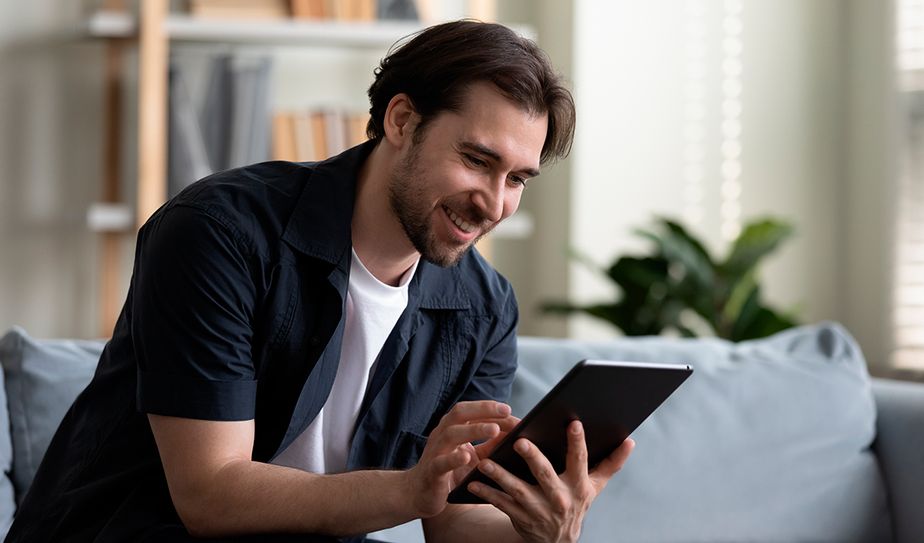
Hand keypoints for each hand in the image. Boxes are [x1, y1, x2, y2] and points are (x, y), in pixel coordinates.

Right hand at [405, 400, 517, 517]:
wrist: (420, 494)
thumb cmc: (449, 472)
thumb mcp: (472, 456)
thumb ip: (488, 445)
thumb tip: (515, 435)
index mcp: (451, 428)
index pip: (469, 411)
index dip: (488, 407)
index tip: (507, 409)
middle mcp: (442, 435)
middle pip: (459, 414)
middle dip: (483, 410)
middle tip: (505, 411)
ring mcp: (435, 452)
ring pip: (451, 434)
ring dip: (474, 430)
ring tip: (494, 429)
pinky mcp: (432, 472)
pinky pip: (441, 463)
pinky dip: (453, 458)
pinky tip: (466, 457)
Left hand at [468, 421, 634, 542]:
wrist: (559, 541)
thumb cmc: (577, 502)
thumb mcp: (595, 486)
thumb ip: (611, 463)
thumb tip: (631, 440)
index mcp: (578, 485)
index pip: (580, 460)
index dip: (577, 443)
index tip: (573, 423)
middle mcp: (559, 498)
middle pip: (545, 474)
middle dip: (533, 458)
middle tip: (520, 441)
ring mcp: (538, 510)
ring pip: (516, 490)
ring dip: (499, 475)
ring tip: (485, 461)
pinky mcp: (520, 518)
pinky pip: (500, 504)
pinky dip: (486, 493)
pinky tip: (472, 481)